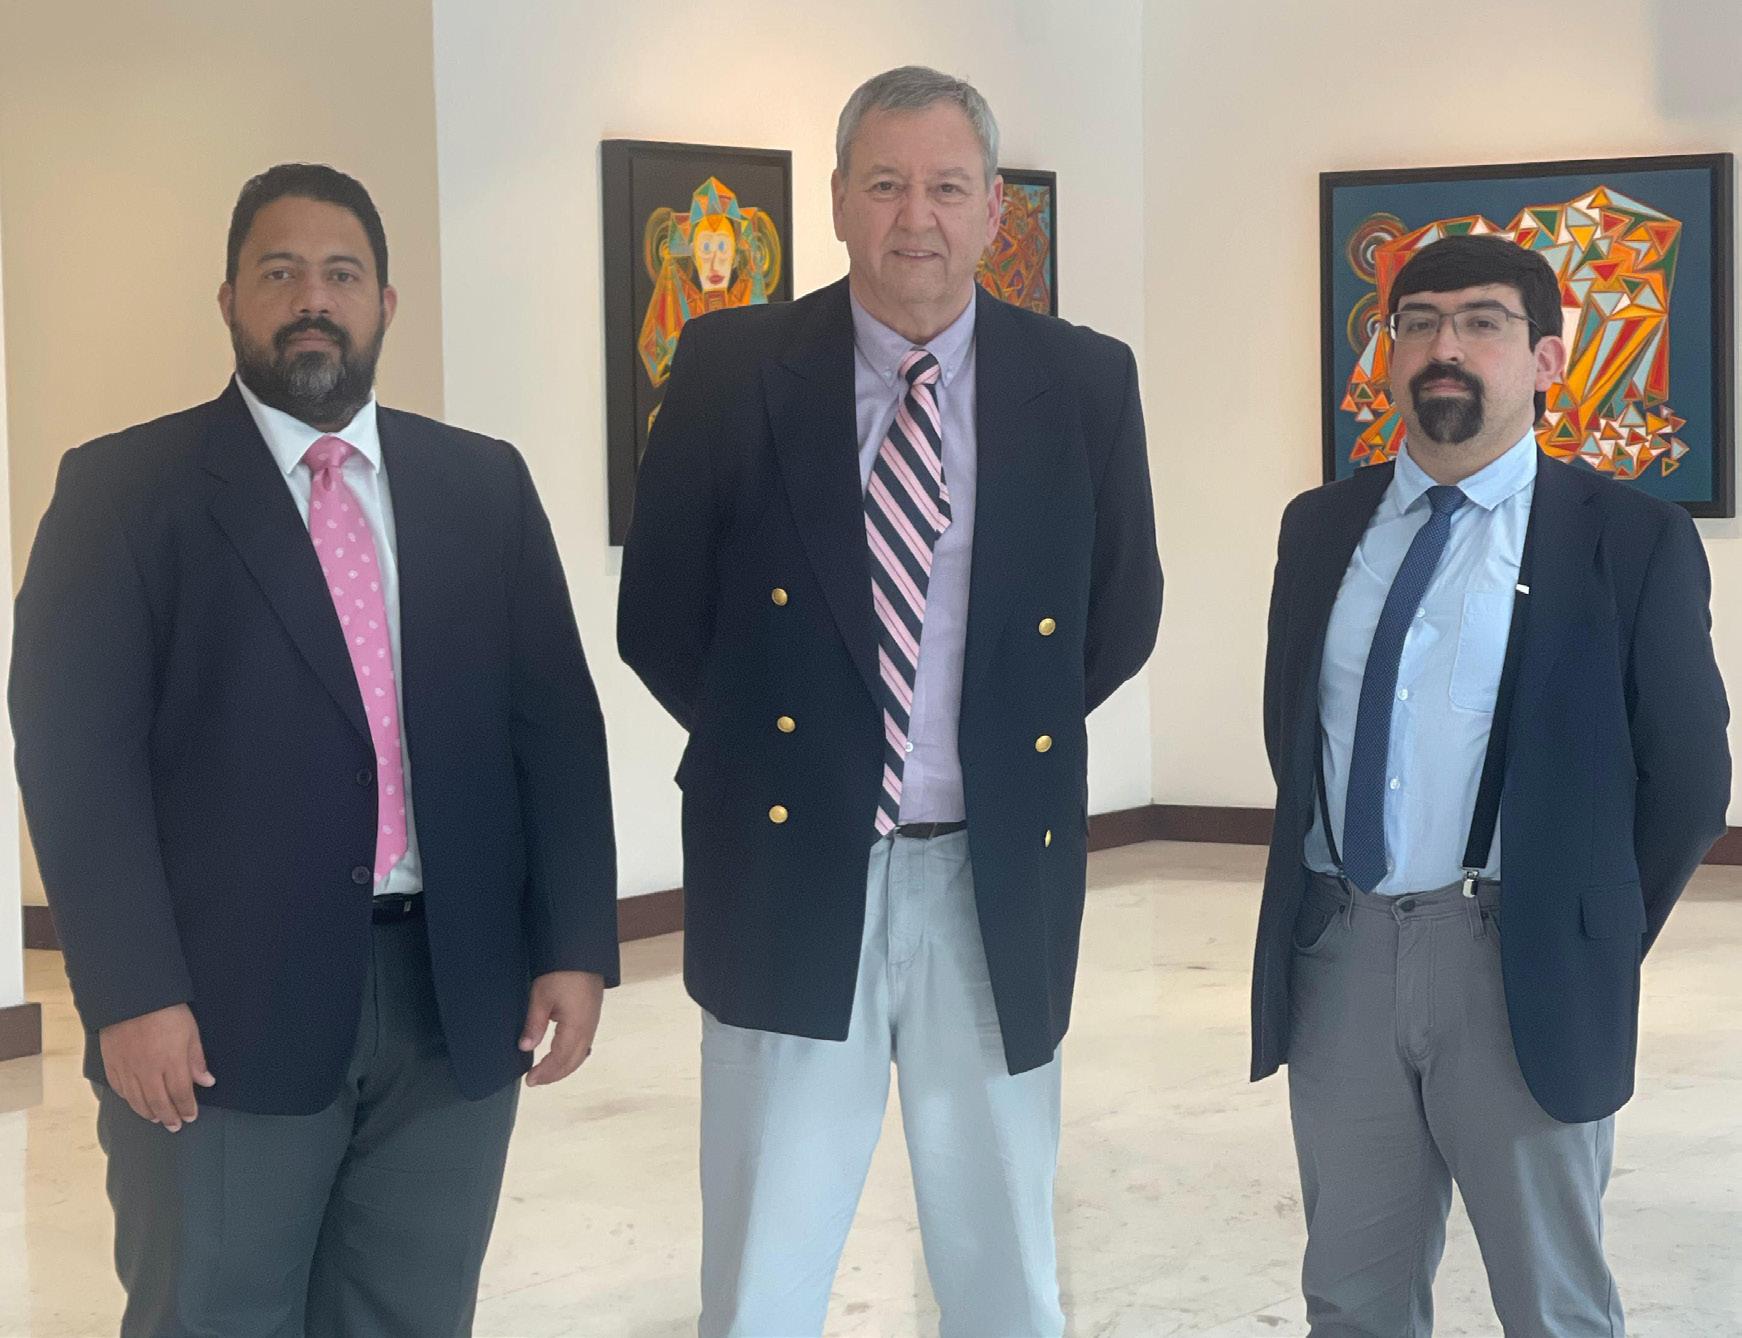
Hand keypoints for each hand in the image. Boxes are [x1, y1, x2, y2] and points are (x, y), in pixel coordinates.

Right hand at [98, 1003, 214, 1131]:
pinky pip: (119, 1089)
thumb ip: (197, 1060)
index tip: (191, 1116)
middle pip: (159, 1102)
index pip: (181, 1094)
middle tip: (175, 1126)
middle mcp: (148, 1071)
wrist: (131, 997)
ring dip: (148, 1113)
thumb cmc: (166, 1011)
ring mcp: (127, 1069)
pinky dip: (128, 1100)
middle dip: (169, 1117)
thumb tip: (206, 1081)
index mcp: (170, 1062)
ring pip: (137, 1100)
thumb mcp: (191, 1031)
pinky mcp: (112, 1064)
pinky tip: (135, 1103)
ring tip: (157, 1119)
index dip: (187, 1108)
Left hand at [519, 970, 603, 1086]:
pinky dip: (573, 1057)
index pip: (560, 1059)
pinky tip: (563, 1056)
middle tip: (535, 1081)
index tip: (529, 1080)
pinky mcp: (592, 1017)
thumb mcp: (541, 997)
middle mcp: (588, 1029)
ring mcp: (592, 1023)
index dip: (545, 1073)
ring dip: (564, 1067)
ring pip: (581, 1055)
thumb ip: (534, 1025)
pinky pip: (585, 1045)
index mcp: (576, 1026)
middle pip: (573, 1061)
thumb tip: (526, 1047)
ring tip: (546, 1072)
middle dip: (554, 1075)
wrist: (582, 953)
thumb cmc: (561, 973)